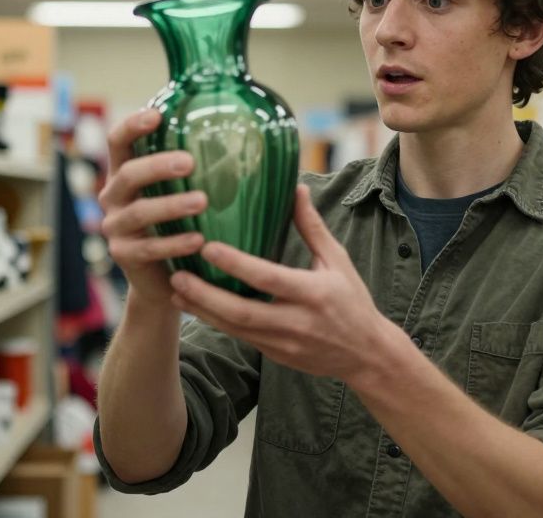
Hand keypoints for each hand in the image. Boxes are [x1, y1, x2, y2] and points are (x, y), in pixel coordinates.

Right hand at [100, 108, 207, 306]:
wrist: (166, 279)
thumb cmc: (180, 224)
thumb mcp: (181, 192)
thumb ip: (193, 168)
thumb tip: (241, 130)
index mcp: (125, 173)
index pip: (119, 141)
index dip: (132, 126)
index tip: (157, 115)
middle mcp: (114, 196)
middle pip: (128, 174)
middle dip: (157, 166)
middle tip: (189, 162)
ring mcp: (116, 227)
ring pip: (140, 211)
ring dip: (171, 205)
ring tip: (202, 201)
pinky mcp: (124, 256)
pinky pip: (148, 248)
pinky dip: (174, 243)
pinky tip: (198, 240)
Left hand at [169, 184, 396, 382]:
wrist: (367, 355)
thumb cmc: (353, 301)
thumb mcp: (338, 261)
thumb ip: (312, 227)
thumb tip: (296, 188)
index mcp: (313, 293)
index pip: (268, 277)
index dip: (235, 264)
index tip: (208, 247)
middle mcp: (296, 321)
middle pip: (241, 312)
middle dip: (205, 295)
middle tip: (177, 275)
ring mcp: (283, 343)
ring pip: (234, 329)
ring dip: (202, 311)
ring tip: (175, 290)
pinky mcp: (274, 355)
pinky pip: (239, 337)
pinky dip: (215, 322)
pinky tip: (195, 307)